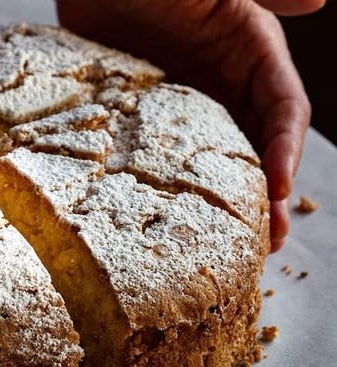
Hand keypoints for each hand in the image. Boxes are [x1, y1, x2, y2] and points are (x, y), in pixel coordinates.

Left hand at [56, 0, 322, 251]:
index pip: (283, 108)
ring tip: (225, 246)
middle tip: (264, 242)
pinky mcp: (143, 112)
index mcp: (250, 50)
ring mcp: (182, 100)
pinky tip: (167, 218)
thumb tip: (321, 1)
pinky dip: (171, 188)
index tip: (277, 188)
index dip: (286, 149)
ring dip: (224, 202)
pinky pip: (162, 155)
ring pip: (213, 159)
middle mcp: (222, 81)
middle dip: (263, 194)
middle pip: (255, 145)